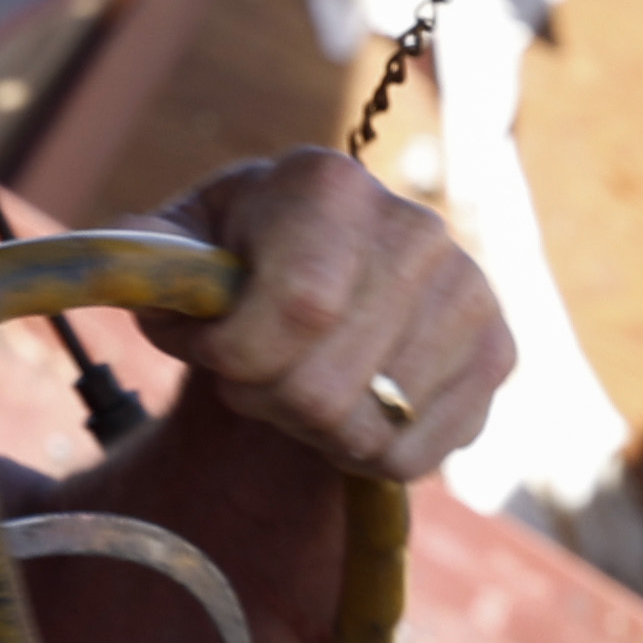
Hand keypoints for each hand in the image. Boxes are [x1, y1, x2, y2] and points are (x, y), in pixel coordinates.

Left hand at [128, 149, 510, 478]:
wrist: (318, 261)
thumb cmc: (234, 255)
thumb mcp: (175, 243)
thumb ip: (144, 259)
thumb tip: (150, 286)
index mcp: (328, 186)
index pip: (301, 309)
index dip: (234, 355)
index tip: (204, 346)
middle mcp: (416, 229)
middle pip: (326, 387)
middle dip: (261, 398)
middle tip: (245, 371)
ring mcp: (468, 292)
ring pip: (368, 431)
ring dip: (307, 427)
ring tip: (293, 380)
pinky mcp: (498, 353)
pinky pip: (413, 456)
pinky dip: (358, 453)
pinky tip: (344, 403)